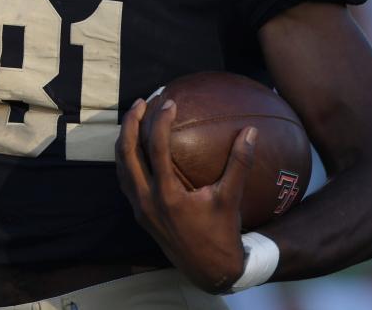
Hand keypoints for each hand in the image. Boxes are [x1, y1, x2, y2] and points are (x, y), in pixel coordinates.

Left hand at [115, 97, 256, 292]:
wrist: (210, 271)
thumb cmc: (221, 233)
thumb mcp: (231, 198)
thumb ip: (240, 163)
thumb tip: (251, 131)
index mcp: (167, 195)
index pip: (156, 149)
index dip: (160, 122)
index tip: (169, 103)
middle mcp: (147, 200)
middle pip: (127, 152)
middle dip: (130, 123)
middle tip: (142, 101)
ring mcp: (139, 208)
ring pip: (121, 166)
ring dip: (125, 139)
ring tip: (135, 118)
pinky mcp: (139, 213)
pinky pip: (125, 179)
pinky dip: (127, 159)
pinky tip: (138, 147)